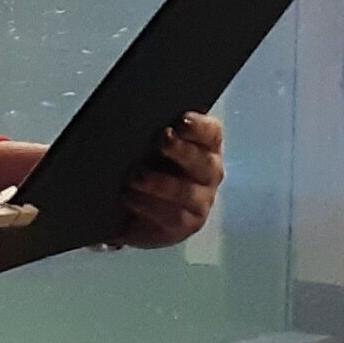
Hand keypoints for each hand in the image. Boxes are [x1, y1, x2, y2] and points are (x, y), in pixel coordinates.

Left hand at [115, 114, 223, 247]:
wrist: (136, 208)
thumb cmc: (147, 165)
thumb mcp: (148, 145)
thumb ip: (152, 132)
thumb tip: (135, 118)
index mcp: (205, 146)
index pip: (212, 133)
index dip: (199, 127)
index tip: (181, 120)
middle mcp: (209, 173)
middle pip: (204, 162)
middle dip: (182, 151)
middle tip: (162, 141)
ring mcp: (201, 201)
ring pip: (188, 192)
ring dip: (161, 184)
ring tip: (136, 177)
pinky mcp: (186, 225)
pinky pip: (173, 217)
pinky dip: (150, 207)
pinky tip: (132, 198)